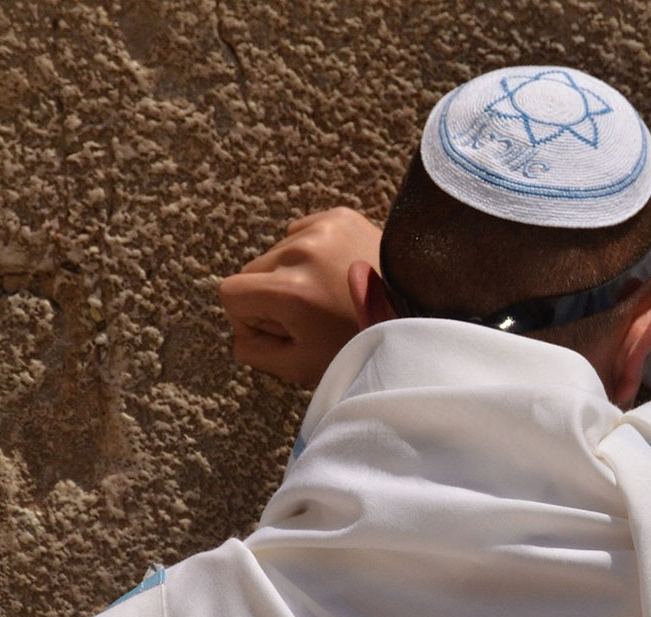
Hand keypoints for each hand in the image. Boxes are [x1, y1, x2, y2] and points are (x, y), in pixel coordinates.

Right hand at [219, 207, 381, 386]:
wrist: (420, 314)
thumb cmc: (363, 345)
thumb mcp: (301, 366)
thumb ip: (253, 350)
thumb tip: (239, 327)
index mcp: (289, 290)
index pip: (230, 293)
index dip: (250, 318)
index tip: (283, 330)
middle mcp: (302, 251)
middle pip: (253, 270)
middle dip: (272, 295)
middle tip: (314, 316)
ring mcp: (323, 229)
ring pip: (277, 252)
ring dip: (294, 273)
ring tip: (332, 294)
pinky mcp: (340, 216)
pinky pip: (302, 232)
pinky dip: (313, 253)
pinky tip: (339, 273)